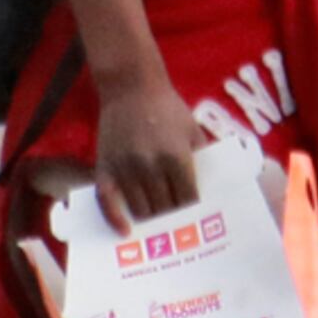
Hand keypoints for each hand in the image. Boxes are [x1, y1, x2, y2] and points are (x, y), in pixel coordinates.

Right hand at [90, 71, 204, 229]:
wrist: (131, 85)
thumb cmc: (167, 107)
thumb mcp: (192, 130)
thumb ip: (202, 158)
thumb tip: (212, 190)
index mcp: (176, 157)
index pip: (187, 199)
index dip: (192, 213)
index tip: (197, 222)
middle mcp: (150, 165)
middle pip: (164, 208)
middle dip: (173, 220)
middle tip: (178, 230)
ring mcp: (125, 167)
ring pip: (140, 209)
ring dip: (150, 220)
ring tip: (158, 229)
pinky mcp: (104, 166)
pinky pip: (106, 200)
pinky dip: (114, 218)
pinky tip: (125, 232)